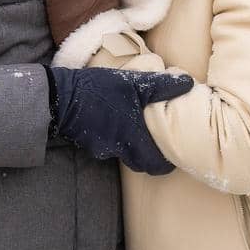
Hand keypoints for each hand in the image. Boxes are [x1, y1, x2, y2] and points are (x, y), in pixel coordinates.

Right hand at [47, 66, 192, 174]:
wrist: (61, 97)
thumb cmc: (99, 90)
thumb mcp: (133, 83)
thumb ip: (162, 86)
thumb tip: (188, 84)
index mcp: (133, 137)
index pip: (156, 166)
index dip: (167, 163)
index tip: (173, 153)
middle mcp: (119, 148)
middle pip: (141, 164)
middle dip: (152, 157)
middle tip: (160, 143)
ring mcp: (102, 147)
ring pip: (125, 154)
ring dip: (134, 146)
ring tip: (139, 128)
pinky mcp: (89, 142)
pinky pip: (108, 145)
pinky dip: (116, 137)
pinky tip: (115, 120)